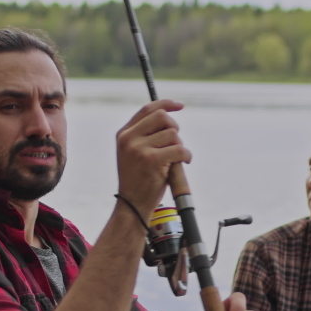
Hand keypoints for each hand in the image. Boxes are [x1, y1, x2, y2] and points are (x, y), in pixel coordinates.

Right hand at [115, 100, 191, 216]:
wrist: (133, 205)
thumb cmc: (138, 180)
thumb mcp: (134, 153)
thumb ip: (145, 135)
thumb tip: (168, 117)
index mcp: (124, 134)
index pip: (147, 109)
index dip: (166, 104)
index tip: (180, 105)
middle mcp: (129, 139)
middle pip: (162, 117)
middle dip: (175, 129)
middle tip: (176, 144)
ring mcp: (139, 149)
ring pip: (173, 134)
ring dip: (180, 146)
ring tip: (175, 160)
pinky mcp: (152, 160)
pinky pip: (179, 149)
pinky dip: (186, 156)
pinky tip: (183, 163)